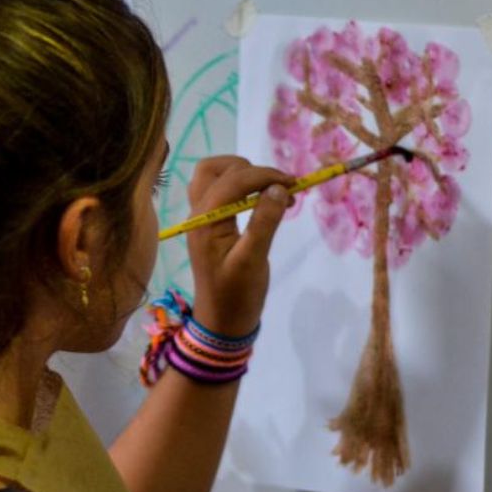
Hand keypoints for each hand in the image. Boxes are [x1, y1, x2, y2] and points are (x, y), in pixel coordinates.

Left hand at [185, 156, 291, 336]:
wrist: (221, 322)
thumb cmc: (237, 294)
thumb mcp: (254, 259)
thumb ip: (265, 221)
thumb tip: (278, 187)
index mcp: (205, 221)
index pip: (233, 180)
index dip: (264, 175)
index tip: (294, 184)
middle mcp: (197, 214)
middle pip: (214, 169)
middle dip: (249, 170)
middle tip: (279, 186)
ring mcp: (201, 219)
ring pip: (212, 177)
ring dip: (242, 175)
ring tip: (272, 191)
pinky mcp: (208, 226)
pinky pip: (217, 193)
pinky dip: (239, 188)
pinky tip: (261, 202)